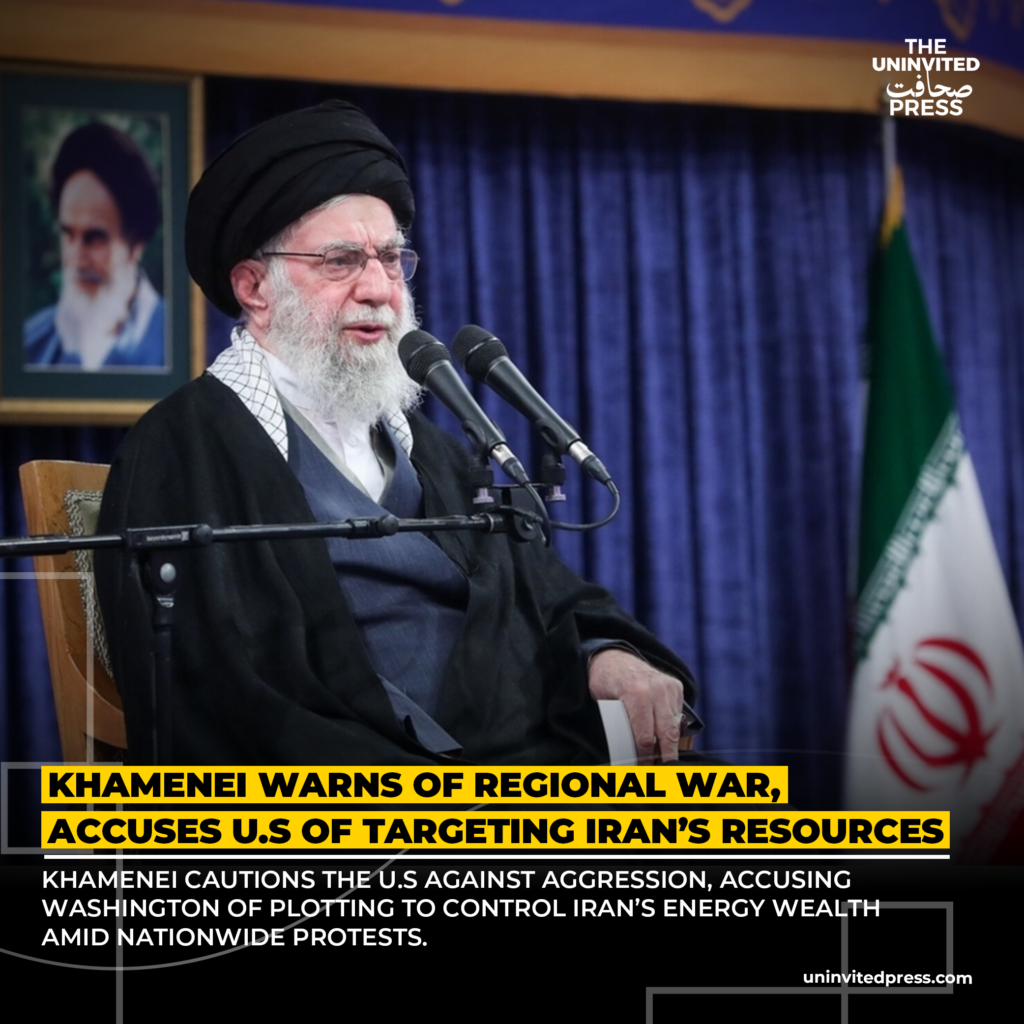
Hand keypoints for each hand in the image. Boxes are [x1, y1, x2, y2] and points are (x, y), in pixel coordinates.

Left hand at [587, 648, 684, 763]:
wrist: (612, 656)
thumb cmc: (604, 682)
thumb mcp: (603, 705)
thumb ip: (619, 727)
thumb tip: (629, 755)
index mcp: (636, 695)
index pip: (645, 738)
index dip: (644, 757)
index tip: (642, 767)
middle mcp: (656, 690)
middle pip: (667, 734)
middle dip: (666, 757)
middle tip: (662, 771)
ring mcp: (668, 686)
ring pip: (675, 726)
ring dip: (670, 744)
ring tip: (664, 759)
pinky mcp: (676, 686)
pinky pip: (678, 715)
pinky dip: (672, 728)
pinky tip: (664, 738)